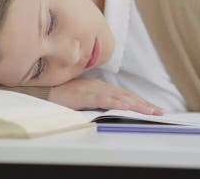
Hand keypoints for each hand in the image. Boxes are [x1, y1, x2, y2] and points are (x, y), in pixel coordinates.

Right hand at [48, 78, 163, 115]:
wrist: (41, 90)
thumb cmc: (60, 95)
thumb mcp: (84, 100)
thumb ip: (97, 103)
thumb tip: (112, 110)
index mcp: (100, 87)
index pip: (125, 95)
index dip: (140, 101)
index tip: (154, 108)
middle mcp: (99, 86)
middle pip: (126, 95)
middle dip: (144, 104)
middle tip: (159, 111)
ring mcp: (92, 89)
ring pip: (118, 97)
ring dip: (136, 104)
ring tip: (149, 110)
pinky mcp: (83, 94)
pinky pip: (102, 99)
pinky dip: (115, 102)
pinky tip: (125, 106)